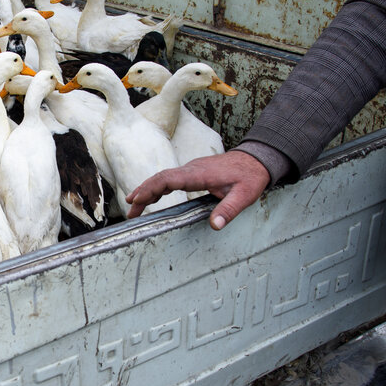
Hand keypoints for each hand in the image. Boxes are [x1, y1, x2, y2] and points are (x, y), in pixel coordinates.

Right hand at [125, 151, 270, 227]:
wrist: (255, 160)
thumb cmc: (250, 176)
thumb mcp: (244, 195)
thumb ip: (229, 210)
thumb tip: (215, 225)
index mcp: (199, 174)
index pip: (169, 179)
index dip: (151, 188)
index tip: (138, 198)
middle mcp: (191, 169)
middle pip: (160, 178)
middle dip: (143, 192)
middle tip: (130, 209)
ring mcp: (190, 170)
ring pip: (163, 177)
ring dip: (147, 190)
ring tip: (133, 205)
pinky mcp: (192, 172)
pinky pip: (170, 178)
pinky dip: (157, 187)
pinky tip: (151, 196)